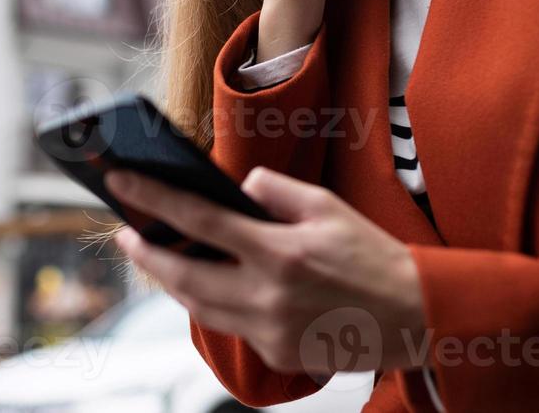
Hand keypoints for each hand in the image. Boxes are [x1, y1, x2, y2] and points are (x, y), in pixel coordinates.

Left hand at [105, 165, 428, 375]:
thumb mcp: (328, 206)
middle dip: (147, 255)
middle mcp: (268, 296)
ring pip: (201, 308)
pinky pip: (234, 326)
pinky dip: (218, 303)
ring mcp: (270, 331)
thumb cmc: (375, 257)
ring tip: (160, 258)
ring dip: (174, 282)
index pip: (200, 221)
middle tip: (128, 235)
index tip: (123, 184)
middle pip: (184, 277)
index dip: (154, 200)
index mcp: (280, 252)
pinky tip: (214, 284)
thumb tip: (237, 188)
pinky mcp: (277, 354)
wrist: (415, 315)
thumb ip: (275, 191)